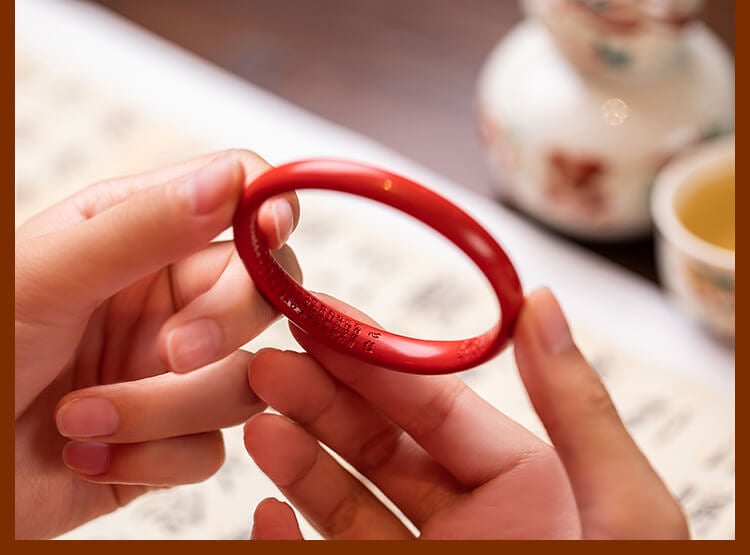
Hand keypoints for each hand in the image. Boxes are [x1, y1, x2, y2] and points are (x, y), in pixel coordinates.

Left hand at [14, 150, 300, 538]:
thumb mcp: (47, 276)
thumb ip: (143, 226)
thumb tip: (232, 179)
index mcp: (140, 238)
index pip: (236, 200)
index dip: (268, 209)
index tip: (271, 233)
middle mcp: (169, 300)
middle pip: (261, 294)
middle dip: (224, 325)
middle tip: (173, 354)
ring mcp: (176, 371)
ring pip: (242, 382)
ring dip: (163, 410)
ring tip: (80, 418)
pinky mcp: (173, 437)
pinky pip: (210, 448)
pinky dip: (151, 457)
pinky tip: (88, 454)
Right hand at [243, 289, 688, 538]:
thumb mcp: (618, 505)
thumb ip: (576, 407)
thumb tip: (538, 301)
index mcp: (524, 484)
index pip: (432, 405)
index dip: (375, 360)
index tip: (322, 319)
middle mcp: (467, 522)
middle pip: (378, 444)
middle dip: (322, 399)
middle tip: (269, 363)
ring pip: (344, 502)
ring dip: (298, 459)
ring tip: (259, 419)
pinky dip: (288, 539)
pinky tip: (262, 512)